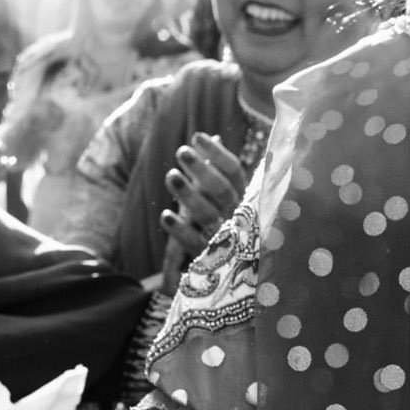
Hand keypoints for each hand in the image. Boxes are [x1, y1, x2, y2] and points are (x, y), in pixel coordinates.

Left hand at [161, 133, 246, 259]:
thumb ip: (218, 170)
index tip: (197, 136)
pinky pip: (195, 243)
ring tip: (171, 175)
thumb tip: (215, 137)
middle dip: (202, 170)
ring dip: (189, 195)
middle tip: (181, 152)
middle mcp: (238, 216)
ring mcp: (226, 238)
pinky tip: (165, 216)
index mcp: (245, 198)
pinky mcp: (210, 259)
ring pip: (208, 215)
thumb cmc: (225, 223)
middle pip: (222, 190)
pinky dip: (180, 230)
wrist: (231, 273)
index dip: (217, 153)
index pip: (234, 172)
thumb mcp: (221, 195)